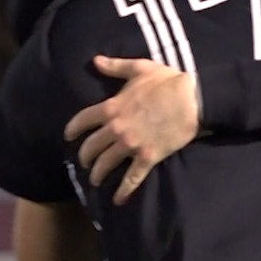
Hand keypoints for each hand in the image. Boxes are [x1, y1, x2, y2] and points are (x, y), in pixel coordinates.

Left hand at [63, 55, 198, 204]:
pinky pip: (131, 178)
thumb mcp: (139, 68)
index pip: (83, 120)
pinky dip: (123, 191)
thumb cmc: (167, 81)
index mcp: (112, 107)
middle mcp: (117, 128)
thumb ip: (115, 66)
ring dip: (97, 174)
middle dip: (84, 156)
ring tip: (95, 180)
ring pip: (106, 164)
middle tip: (84, 162)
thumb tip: (95, 61)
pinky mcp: (147, 157)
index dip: (73, 129)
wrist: (192, 99)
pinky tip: (117, 199)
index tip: (68, 137)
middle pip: (91, 147)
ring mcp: (131, 145)